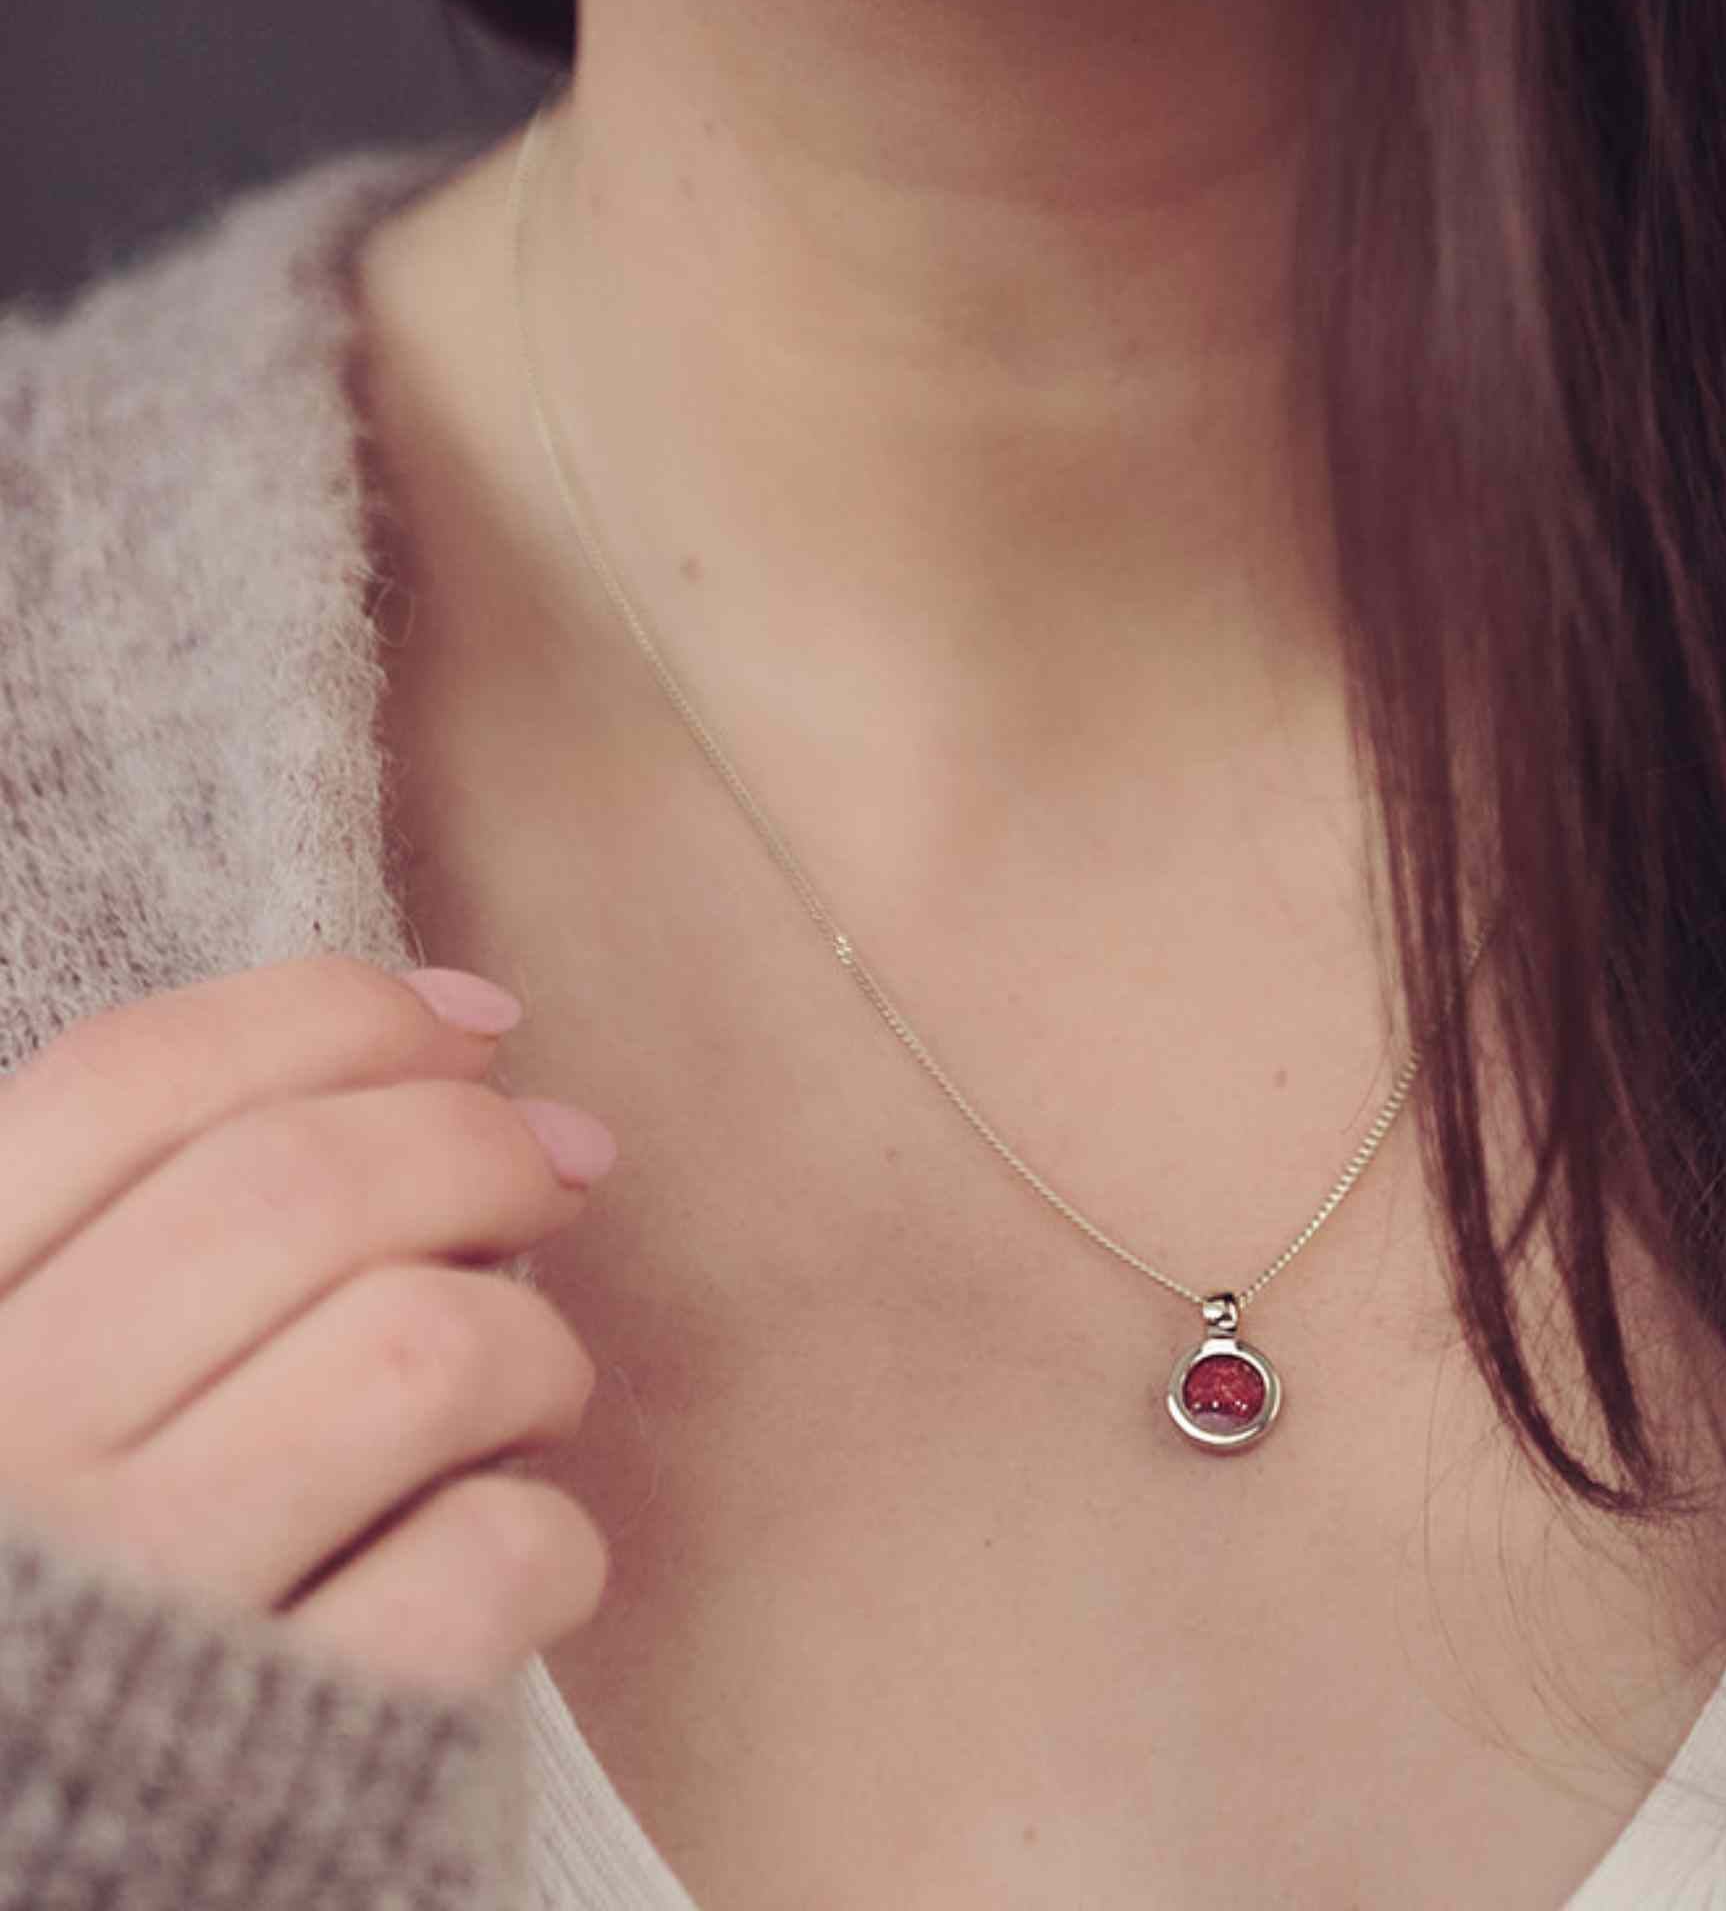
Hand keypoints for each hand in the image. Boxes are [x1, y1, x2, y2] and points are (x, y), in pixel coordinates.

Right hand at [0, 953, 616, 1698]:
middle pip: (301, 1188)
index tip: (478, 1024)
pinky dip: (543, 1534)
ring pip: (426, 1349)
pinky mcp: (282, 1760)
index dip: (340, 1016)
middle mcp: (9, 1462)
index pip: (129, 1083)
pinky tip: (504, 1543)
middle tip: (555, 1169)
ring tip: (521, 1390)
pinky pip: (487, 1561)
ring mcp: (142, 1609)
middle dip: (480, 1144)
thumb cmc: (58, 1584)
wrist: (33, 1871)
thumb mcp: (29, 1373)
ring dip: (530, 1343)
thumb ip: (152, 1215)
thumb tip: (471, 1022)